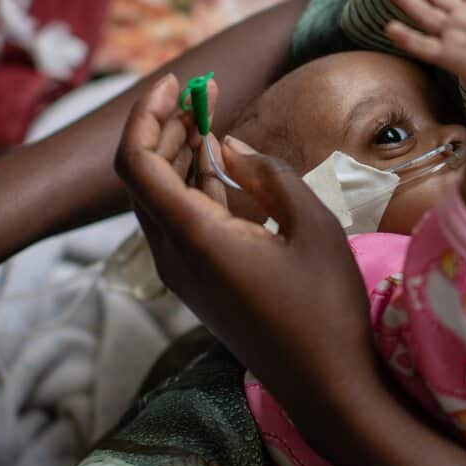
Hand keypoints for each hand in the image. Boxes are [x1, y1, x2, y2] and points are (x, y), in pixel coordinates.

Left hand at [114, 75, 379, 419]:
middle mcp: (174, 256)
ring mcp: (183, 274)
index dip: (147, 114)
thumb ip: (268, 175)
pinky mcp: (199, 283)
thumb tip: (229, 144)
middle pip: (142, 176)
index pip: (137, 162)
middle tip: (201, 92)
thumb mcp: (313, 225)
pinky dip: (191, 184)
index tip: (179, 81)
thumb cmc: (327, 306)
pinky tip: (220, 163)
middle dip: (164, 125)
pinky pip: (178, 222)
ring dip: (177, 153)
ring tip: (209, 115)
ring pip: (159, 198)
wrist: (326, 384)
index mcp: (194, 238)